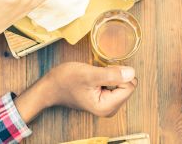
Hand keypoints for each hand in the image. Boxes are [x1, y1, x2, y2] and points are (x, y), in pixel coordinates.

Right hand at [14, 63, 136, 122]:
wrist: (50, 87)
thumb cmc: (65, 81)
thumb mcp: (88, 74)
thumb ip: (111, 75)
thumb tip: (132, 73)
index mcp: (107, 107)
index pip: (130, 86)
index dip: (118, 74)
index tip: (102, 73)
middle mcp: (109, 109)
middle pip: (128, 86)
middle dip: (115, 75)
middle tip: (97, 75)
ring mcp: (107, 105)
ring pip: (122, 84)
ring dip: (111, 76)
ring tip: (95, 76)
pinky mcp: (104, 99)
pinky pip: (116, 84)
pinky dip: (108, 77)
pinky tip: (95, 78)